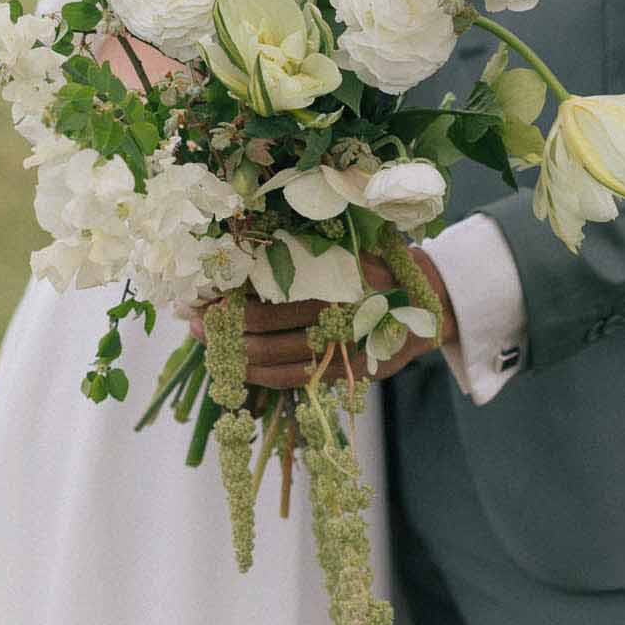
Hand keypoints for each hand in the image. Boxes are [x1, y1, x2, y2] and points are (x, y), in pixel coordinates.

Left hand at [192, 247, 457, 389]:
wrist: (432, 301)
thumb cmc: (380, 265)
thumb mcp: (350, 246)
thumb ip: (307, 250)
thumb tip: (244, 251)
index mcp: (336, 272)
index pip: (272, 284)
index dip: (233, 291)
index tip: (204, 289)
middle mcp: (339, 309)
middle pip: (267, 321)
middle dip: (224, 323)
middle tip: (192, 319)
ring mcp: (344, 344)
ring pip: (276, 355)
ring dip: (234, 353)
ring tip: (206, 345)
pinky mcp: (348, 370)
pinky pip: (295, 378)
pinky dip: (263, 375)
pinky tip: (240, 369)